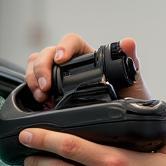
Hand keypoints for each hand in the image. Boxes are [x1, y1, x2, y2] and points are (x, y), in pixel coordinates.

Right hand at [25, 34, 151, 106]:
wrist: (128, 124)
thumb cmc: (130, 97)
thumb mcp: (131, 79)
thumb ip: (129, 60)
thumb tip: (128, 42)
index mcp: (89, 55)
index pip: (71, 41)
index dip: (63, 47)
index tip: (60, 59)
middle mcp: (72, 63)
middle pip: (47, 53)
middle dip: (42, 67)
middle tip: (45, 86)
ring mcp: (60, 77)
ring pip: (37, 65)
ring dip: (34, 78)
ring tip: (41, 96)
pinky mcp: (53, 91)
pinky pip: (35, 83)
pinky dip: (33, 90)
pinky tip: (41, 102)